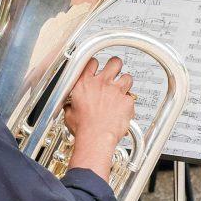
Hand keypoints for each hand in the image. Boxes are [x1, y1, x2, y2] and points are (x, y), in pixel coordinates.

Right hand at [64, 56, 134, 180]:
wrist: (96, 138)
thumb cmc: (83, 128)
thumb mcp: (69, 114)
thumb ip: (71, 105)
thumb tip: (70, 106)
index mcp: (85, 83)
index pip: (91, 62)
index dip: (95, 64)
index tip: (96, 68)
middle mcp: (102, 83)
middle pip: (114, 62)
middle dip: (115, 65)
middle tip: (114, 71)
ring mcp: (116, 91)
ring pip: (127, 77)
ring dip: (125, 82)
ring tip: (121, 90)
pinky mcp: (127, 101)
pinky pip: (131, 98)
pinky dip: (128, 103)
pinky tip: (123, 110)